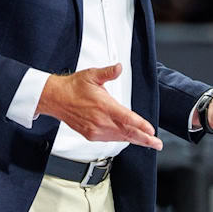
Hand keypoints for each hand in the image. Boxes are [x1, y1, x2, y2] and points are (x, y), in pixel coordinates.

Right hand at [36, 64, 162, 149]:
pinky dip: (121, 139)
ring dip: (135, 140)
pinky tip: (128, 139)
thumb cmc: (73, 87)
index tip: (151, 130)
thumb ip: (108, 72)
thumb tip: (118, 67)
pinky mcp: (91, 135)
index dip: (140, 125)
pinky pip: (110, 139)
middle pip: (126, 132)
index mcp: (103, 106)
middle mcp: (100, 120)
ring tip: (148, 142)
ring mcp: (95, 130)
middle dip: (144, 139)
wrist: (56, 99)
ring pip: (120, 137)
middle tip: (156, 143)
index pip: (126, 118)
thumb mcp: (92, 75)